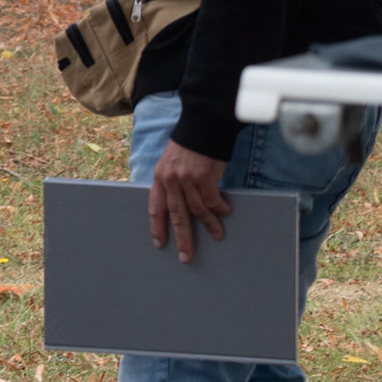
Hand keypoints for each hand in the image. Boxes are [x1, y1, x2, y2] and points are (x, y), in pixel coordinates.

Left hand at [148, 139, 231, 262]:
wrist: (203, 124)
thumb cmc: (190, 145)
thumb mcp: (172, 161)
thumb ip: (172, 181)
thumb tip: (178, 202)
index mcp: (160, 176)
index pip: (155, 206)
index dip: (157, 226)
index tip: (159, 243)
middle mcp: (170, 179)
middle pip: (175, 215)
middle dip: (182, 238)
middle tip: (186, 257)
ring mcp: (186, 178)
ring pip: (197, 211)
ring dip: (209, 226)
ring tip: (217, 236)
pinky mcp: (204, 177)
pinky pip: (212, 201)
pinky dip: (219, 209)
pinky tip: (225, 213)